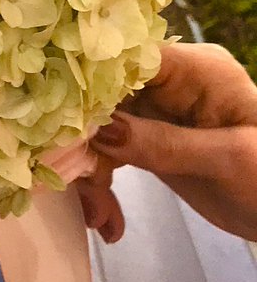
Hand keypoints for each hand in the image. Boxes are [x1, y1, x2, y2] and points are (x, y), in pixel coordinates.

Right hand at [83, 42, 256, 241]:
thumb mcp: (226, 159)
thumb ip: (163, 143)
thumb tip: (98, 132)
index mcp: (191, 69)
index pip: (125, 59)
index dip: (87, 81)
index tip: (55, 115)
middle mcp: (166, 84)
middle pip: (101, 96)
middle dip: (83, 141)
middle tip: (77, 184)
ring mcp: (155, 113)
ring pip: (97, 129)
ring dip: (90, 173)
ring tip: (98, 218)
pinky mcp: (147, 142)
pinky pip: (108, 155)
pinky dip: (102, 187)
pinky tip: (108, 222)